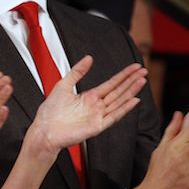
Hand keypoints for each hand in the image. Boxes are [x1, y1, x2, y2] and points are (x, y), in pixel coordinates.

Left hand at [28, 56, 146, 157]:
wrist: (44, 130)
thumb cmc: (50, 112)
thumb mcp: (63, 85)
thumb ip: (77, 72)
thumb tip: (88, 58)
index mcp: (89, 97)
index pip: (111, 84)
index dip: (123, 75)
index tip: (135, 67)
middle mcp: (96, 106)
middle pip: (119, 91)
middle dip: (131, 81)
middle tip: (144, 71)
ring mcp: (98, 116)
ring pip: (119, 101)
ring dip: (131, 91)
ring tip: (142, 81)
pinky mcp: (97, 126)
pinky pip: (114, 116)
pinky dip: (124, 108)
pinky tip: (134, 100)